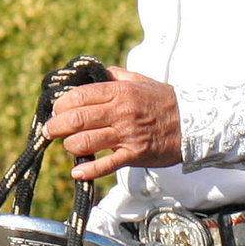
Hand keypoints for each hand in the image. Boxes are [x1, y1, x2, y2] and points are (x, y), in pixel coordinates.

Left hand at [45, 68, 180, 180]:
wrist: (194, 123)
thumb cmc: (165, 101)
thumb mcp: (140, 80)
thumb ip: (115, 76)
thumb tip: (95, 73)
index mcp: (120, 92)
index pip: (80, 96)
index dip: (62, 104)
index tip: (57, 110)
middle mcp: (121, 112)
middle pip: (77, 119)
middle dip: (57, 126)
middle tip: (50, 130)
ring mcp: (126, 135)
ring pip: (86, 142)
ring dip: (71, 146)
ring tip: (68, 146)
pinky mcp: (134, 155)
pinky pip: (106, 165)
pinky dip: (88, 170)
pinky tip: (77, 172)